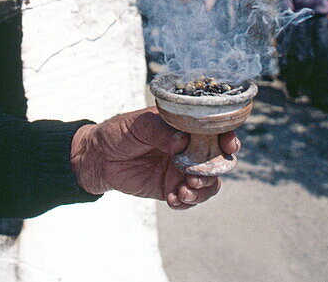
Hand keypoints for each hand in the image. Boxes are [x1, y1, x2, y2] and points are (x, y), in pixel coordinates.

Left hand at [71, 108, 239, 209]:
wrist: (98, 158)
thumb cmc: (118, 133)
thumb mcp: (136, 125)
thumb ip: (159, 130)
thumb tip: (181, 141)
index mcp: (184, 127)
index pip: (214, 130)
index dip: (227, 137)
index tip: (229, 146)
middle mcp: (188, 148)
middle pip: (217, 160)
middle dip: (215, 170)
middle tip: (196, 176)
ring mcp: (180, 169)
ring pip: (207, 183)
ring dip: (202, 190)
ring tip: (184, 190)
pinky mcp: (170, 187)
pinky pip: (188, 198)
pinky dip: (186, 201)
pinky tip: (173, 199)